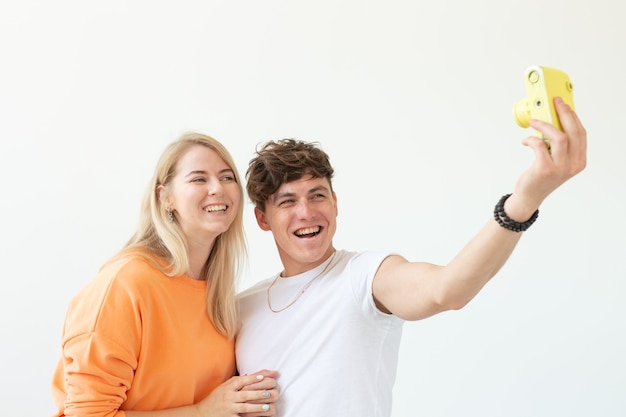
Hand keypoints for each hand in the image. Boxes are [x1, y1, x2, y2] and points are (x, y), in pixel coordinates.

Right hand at [193, 370, 278, 416]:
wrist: (202, 413)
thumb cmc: (215, 398)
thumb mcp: (223, 387)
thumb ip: (235, 381)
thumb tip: (248, 374)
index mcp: (228, 388)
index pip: (241, 381)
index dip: (252, 379)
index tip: (262, 377)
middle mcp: (228, 398)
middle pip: (245, 394)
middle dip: (258, 393)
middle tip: (270, 392)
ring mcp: (229, 409)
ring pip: (245, 407)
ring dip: (257, 407)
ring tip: (268, 406)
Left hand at [507, 96, 586, 219]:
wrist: (529, 196)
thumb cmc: (541, 176)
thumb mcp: (557, 160)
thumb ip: (559, 145)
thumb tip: (553, 120)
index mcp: (579, 160)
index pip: (581, 133)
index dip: (573, 116)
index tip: (564, 105)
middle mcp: (573, 164)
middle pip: (574, 132)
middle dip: (564, 113)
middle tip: (554, 103)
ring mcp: (560, 168)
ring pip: (559, 137)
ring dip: (545, 125)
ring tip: (533, 122)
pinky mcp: (545, 169)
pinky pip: (540, 145)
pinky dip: (531, 139)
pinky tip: (525, 140)